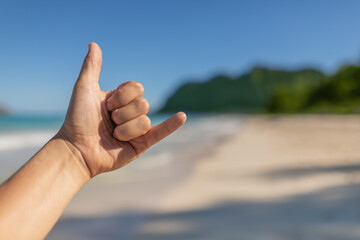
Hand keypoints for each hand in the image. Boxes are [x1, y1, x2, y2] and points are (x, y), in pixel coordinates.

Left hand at [58, 43, 185, 177]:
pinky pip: (160, 132)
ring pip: (145, 120)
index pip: (137, 88)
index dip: (122, 96)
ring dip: (126, 129)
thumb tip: (94, 44)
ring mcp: (136, 129)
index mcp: (120, 99)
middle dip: (123, 113)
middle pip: (143, 104)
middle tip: (109, 121)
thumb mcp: (84, 88)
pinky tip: (182, 116)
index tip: (105, 105)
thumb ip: (92, 67)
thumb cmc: (77, 119)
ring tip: (113, 135)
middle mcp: (130, 113)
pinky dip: (172, 125)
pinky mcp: (141, 144)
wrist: (77, 149)